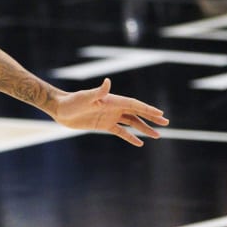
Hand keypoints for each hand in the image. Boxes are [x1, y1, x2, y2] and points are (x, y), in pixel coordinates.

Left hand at [47, 78, 168, 145]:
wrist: (61, 109)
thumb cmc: (72, 101)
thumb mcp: (86, 97)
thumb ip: (98, 91)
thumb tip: (107, 82)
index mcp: (113, 101)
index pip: (135, 105)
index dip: (148, 109)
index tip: (160, 114)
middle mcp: (114, 108)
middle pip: (137, 113)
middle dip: (152, 118)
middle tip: (166, 123)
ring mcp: (110, 116)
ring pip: (132, 123)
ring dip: (144, 128)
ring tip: (158, 135)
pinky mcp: (104, 125)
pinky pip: (121, 132)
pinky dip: (130, 137)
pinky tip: (140, 143)